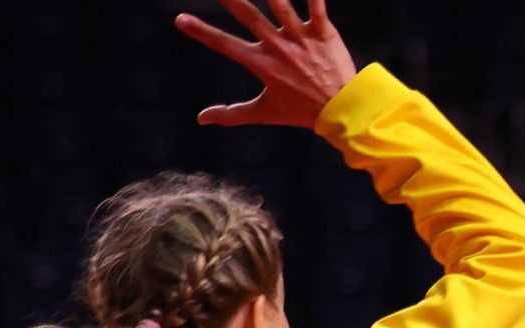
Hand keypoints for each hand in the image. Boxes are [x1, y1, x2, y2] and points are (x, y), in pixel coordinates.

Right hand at [178, 0, 358, 128]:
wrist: (345, 111)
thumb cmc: (302, 112)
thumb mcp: (265, 113)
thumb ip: (233, 113)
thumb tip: (201, 119)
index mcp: (263, 64)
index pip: (225, 45)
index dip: (202, 32)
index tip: (180, 19)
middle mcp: (280, 47)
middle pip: (249, 16)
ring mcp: (302, 38)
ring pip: (282, 5)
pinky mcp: (324, 33)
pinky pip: (317, 6)